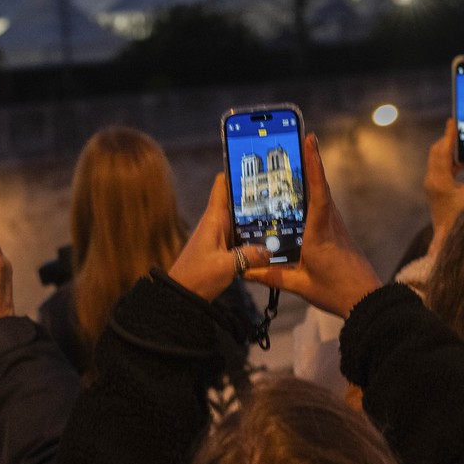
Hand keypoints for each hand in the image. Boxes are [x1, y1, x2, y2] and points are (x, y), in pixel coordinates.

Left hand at [169, 173, 270, 301]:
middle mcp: (217, 223)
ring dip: (257, 218)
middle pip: (238, 201)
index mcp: (214, 219)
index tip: (256, 165)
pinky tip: (271, 240)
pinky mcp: (222, 250)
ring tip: (283, 213)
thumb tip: (270, 250)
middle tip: (281, 191)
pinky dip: (254, 236)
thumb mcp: (225, 267)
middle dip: (256, 195)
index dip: (236, 172)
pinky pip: (241, 237)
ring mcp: (219, 236)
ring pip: (241, 220)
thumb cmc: (197, 277)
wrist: (180, 297)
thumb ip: (248, 256)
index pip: (222, 185)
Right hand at [245, 134, 382, 319]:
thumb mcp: (300, 286)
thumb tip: (245, 271)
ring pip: (323, 196)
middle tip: (298, 140)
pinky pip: (324, 208)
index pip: (317, 192)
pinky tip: (302, 198)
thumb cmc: (337, 292)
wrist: (367, 300)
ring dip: (312, 178)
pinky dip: (314, 196)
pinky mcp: (339, 233)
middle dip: (310, 162)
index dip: (314, 165)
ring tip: (294, 163)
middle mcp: (330, 224)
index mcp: (320, 233)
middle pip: (320, 187)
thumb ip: (272, 277)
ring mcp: (337, 227)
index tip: (310, 141)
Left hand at [425, 120, 463, 255]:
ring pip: (438, 158)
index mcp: (440, 180)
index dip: (448, 135)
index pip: (442, 151)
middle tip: (461, 128)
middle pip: (437, 151)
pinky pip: (440, 167)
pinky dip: (451, 161)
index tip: (453, 121)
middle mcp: (432, 180)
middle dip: (449, 139)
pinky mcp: (434, 187)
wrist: (448, 238)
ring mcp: (431, 184)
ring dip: (450, 150)